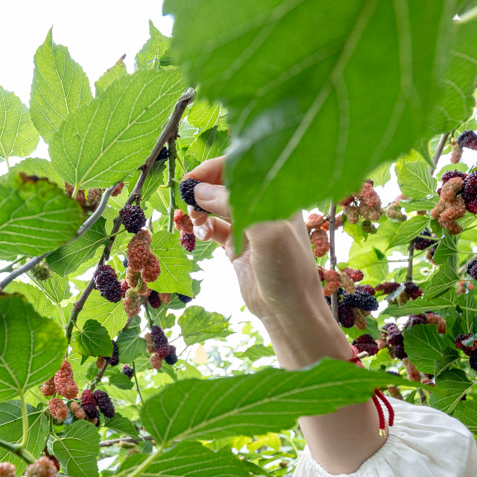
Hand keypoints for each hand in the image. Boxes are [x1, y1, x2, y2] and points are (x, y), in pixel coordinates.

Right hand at [186, 158, 324, 327]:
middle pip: (224, 182)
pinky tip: (202, 235)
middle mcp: (263, 205)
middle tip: (188, 203)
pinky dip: (203, 227)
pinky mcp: (237, 244)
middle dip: (202, 189)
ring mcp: (249, 225)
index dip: (213, 169)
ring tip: (196, 223)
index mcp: (277, 194)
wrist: (288, 310)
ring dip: (200, 209)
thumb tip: (199, 191)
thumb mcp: (264, 232)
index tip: (190, 180)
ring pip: (216, 204)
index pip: (241, 166)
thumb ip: (234, 206)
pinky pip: (214, 226)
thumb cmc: (287, 270)